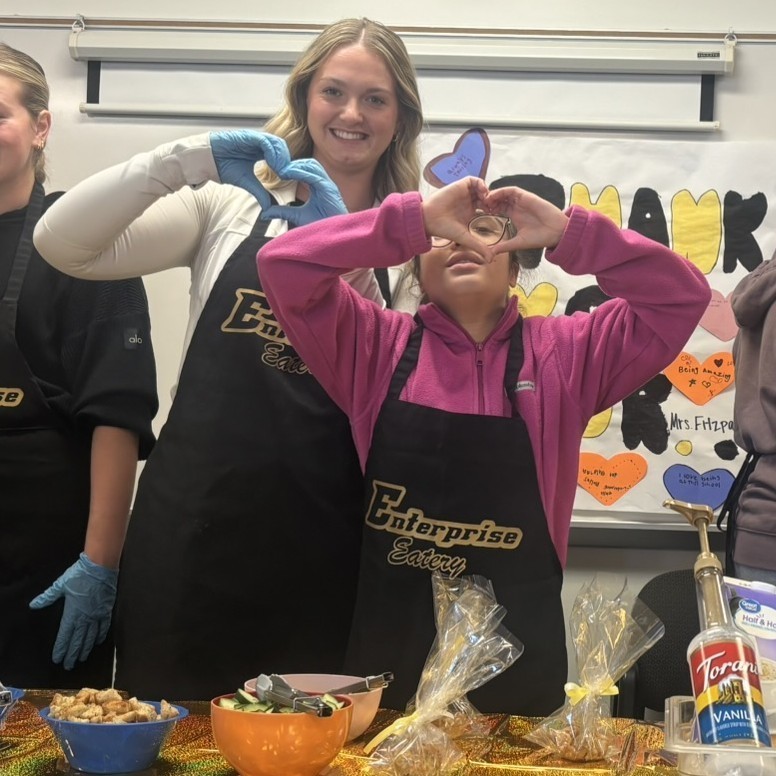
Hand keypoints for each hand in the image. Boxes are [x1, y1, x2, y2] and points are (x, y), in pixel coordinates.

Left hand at [29, 553, 117, 669]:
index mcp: (72, 613)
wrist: (100, 567)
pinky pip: (104, 626)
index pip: (65, 636)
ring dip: (85, 649)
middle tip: (69, 665)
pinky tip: (97, 642)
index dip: (61, 648)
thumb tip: (33, 605)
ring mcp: (97, 615)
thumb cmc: (79, 575)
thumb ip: (47, 597)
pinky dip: (100, 636)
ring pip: (90, 637)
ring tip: (82, 658)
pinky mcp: (106, 610)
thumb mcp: (60, 585)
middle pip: (78, 640)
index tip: (57, 658)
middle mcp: (85, 618)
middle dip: (72, 654)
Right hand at [209, 130, 290, 210]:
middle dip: (287, 161)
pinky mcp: (248, 136)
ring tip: (281, 171)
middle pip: (281, 148)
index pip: (280, 156)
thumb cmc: (224, 166)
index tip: (288, 178)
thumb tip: (269, 207)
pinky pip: (265, 141)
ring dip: (281, 157)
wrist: (208, 160)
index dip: (286, 166)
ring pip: (276, 143)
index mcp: (260, 152)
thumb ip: (260, 193)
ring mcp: (254, 138)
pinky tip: (272, 164)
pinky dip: (272, 152)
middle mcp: (259, 144)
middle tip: (287, 175)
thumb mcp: (247, 182)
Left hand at [263, 158, 346, 226]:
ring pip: (313, 166)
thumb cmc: (320, 226)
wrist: (333, 236)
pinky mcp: (330, 189)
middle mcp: (324, 183)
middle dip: (293, 163)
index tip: (277, 169)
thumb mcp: (297, 216)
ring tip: (282, 170)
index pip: (305, 169)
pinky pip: (315, 176)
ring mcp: (328, 185)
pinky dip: (302, 173)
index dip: (292, 167)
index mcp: (318, 186)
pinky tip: (289, 174)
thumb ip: (283, 212)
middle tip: (277, 166)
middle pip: (309, 163)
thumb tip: (266, 213)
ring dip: (297, 166)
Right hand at [421, 177, 493, 258]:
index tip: (498, 214)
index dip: (494, 209)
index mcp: (471, 212)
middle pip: (486, 196)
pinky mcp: (459, 185)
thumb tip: (490, 260)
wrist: (429, 220)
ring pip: (481, 187)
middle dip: (492, 199)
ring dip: (487, 191)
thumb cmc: (444, 229)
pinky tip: (483, 193)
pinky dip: (480, 184)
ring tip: (489, 200)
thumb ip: (478, 247)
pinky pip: (473, 180)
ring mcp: (464, 193)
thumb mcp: (465, 238)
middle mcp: (468, 201)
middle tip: (495, 206)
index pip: (487, 206)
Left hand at [485, 186, 568, 253]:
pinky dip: (501, 191)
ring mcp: (521, 200)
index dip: (488, 210)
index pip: (498, 209)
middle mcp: (516, 206)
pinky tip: (493, 196)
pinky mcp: (526, 196)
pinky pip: (511, 190)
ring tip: (483, 200)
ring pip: (503, 193)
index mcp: (514, 215)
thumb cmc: (540, 237)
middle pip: (499, 199)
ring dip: (493, 195)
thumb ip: (504, 246)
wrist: (556, 232)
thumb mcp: (518, 243)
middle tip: (478, 205)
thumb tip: (490, 254)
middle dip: (488, 201)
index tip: (478, 214)